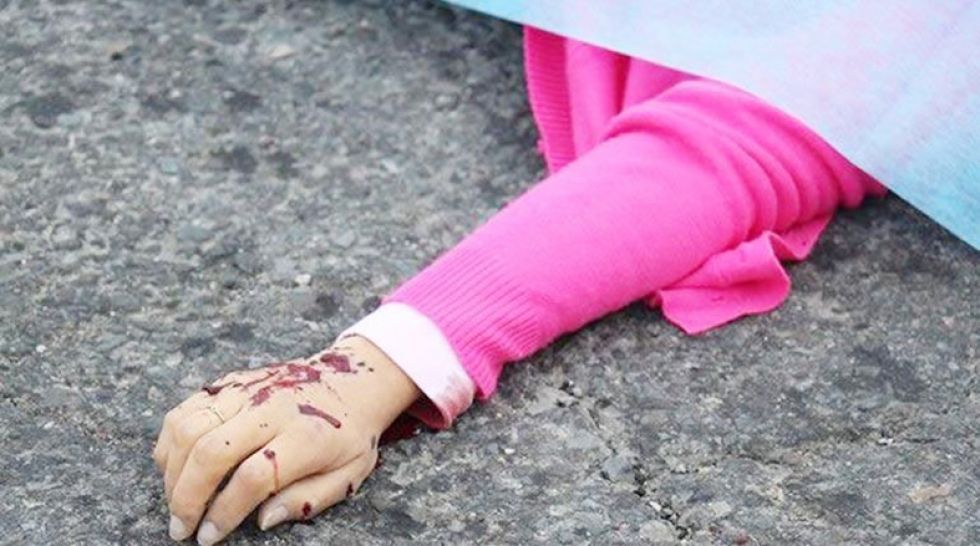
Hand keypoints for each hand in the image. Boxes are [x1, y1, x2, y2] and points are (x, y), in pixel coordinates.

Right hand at [152, 335, 419, 543]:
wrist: (354, 381)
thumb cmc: (349, 435)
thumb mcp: (348, 474)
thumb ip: (307, 499)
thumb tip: (263, 519)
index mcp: (306, 435)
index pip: (253, 476)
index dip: (225, 511)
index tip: (210, 537)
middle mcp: (271, 408)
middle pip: (211, 451)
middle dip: (187, 497)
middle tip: (181, 528)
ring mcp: (248, 391)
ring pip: (190, 428)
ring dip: (172, 471)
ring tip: (176, 501)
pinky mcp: (231, 382)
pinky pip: (186, 409)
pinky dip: (170, 441)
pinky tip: (174, 467)